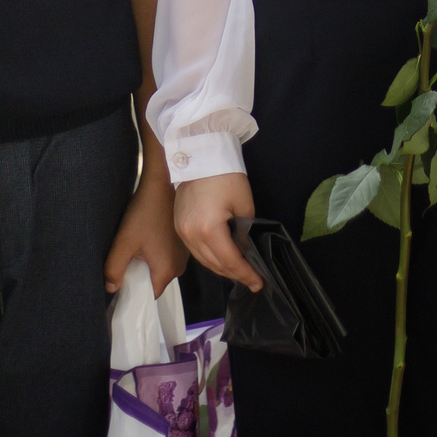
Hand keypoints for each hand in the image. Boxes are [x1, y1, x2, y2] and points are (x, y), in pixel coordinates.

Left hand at [105, 166, 186, 296]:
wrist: (164, 184)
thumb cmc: (145, 212)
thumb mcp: (124, 241)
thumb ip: (114, 268)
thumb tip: (111, 288)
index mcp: (167, 270)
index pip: (149, 296)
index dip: (133, 293)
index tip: (121, 282)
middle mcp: (179, 267)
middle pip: (154, 282)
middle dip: (139, 275)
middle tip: (126, 258)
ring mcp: (183, 255)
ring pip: (159, 269)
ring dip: (147, 262)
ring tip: (136, 245)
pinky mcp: (182, 245)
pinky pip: (166, 257)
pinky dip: (155, 253)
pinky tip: (146, 237)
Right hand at [173, 173, 258, 289]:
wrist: (201, 154)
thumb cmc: (226, 175)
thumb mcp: (244, 205)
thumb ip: (244, 232)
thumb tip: (245, 249)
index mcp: (208, 230)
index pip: (229, 261)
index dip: (245, 274)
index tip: (259, 283)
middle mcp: (191, 235)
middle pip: (215, 265)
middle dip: (235, 275)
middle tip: (252, 280)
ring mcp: (182, 231)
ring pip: (203, 260)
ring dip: (222, 268)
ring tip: (239, 272)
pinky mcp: (178, 225)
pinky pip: (195, 250)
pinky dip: (210, 257)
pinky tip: (222, 259)